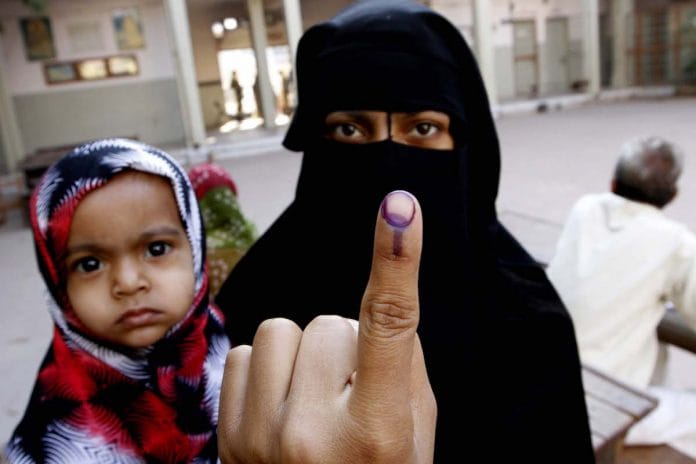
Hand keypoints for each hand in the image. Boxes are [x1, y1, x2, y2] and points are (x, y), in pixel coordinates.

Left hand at [218, 190, 434, 462]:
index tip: (400, 207)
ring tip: (314, 401)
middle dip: (347, 350)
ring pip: (284, 330)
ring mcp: (260, 439)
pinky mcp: (226, 435)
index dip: (396, 262)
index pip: (389, 328)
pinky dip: (269, 370)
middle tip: (351, 398)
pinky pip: (246, 352)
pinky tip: (281, 407)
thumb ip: (403, 364)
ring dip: (306, 356)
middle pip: (331, 323)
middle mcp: (313, 436)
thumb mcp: (416, 432)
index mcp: (379, 433)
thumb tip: (381, 295)